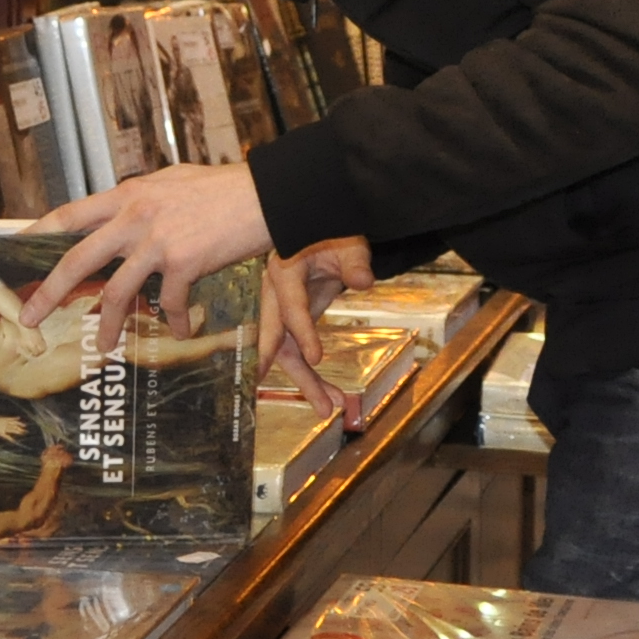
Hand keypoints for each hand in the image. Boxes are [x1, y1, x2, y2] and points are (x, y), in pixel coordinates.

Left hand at [30, 162, 274, 324]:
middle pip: (77, 259)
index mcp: (129, 194)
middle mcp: (135, 215)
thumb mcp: (172, 184)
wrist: (268, 195)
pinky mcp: (184, 262)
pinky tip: (178, 331)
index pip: (70, 214)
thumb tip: (123, 217)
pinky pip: (167, 302)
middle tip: (29, 318)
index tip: (15, 250)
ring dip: (105, 324)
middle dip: (49, 292)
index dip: (38, 233)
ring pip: (115, 291)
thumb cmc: (223, 188)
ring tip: (101, 346)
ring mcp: (157, 240)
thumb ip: (143, 201)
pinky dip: (171, 321)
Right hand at [260, 244, 372, 425]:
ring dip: (308, 383)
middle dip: (299, 376)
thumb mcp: (347, 243)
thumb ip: (354, 262)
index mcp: (284, 272)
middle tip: (321, 405)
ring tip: (332, 408)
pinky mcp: (293, 320)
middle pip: (281, 341)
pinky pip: (298, 351)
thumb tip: (363, 281)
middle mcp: (276, 296)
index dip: (303, 332)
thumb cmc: (331, 233)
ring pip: (288, 353)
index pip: (291, 307)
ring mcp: (282, 311)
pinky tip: (331, 395)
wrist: (319, 230)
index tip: (316, 358)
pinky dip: (312, 374)